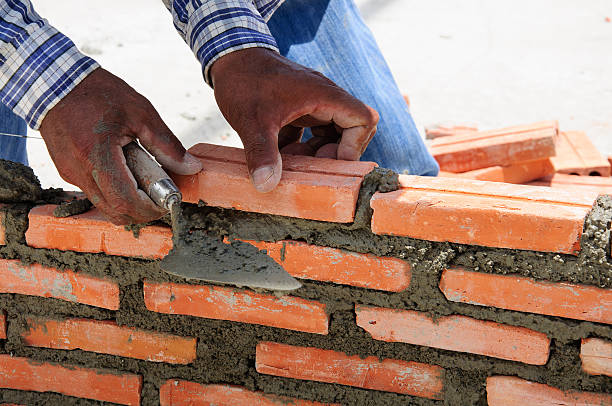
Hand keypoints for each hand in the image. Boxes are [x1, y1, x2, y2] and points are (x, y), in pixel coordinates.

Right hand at [39, 68, 202, 224]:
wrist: (54, 81)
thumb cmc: (98, 92)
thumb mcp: (140, 112)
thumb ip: (167, 144)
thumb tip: (191, 167)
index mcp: (97, 155)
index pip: (125, 201)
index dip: (150, 209)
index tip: (167, 202)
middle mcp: (79, 171)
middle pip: (115, 212)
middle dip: (142, 212)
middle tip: (160, 198)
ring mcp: (70, 174)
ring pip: (104, 206)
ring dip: (128, 203)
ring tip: (145, 183)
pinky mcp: (67, 172)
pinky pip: (94, 193)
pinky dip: (115, 193)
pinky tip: (127, 173)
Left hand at [210, 48, 378, 191]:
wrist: (229, 56)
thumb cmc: (243, 82)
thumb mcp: (252, 121)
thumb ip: (262, 153)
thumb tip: (266, 186)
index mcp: (324, 95)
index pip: (364, 119)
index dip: (355, 146)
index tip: (330, 162)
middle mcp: (324, 98)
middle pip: (352, 130)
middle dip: (334, 154)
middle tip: (310, 167)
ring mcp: (312, 103)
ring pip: (331, 134)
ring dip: (316, 153)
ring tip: (290, 162)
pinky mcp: (299, 108)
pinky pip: (312, 132)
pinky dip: (301, 147)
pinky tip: (278, 155)